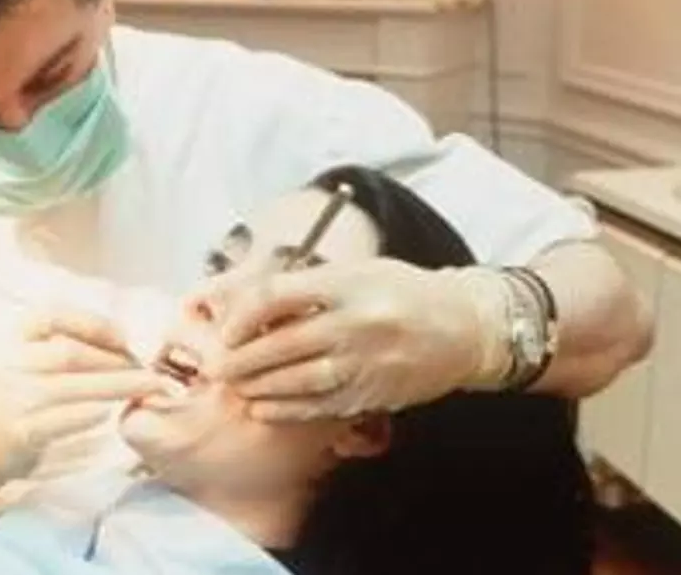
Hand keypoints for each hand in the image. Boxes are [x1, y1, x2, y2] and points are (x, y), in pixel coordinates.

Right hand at [0, 309, 170, 494]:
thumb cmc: (5, 403)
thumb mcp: (20, 365)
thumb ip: (56, 350)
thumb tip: (119, 344)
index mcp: (12, 343)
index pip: (51, 317)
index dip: (91, 322)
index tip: (123, 335)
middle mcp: (10, 365)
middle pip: (70, 352)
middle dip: (116, 359)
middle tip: (149, 368)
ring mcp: (12, 400)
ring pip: (72, 385)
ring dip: (117, 385)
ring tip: (148, 387)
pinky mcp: (18, 433)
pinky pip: (61, 420)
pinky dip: (91, 414)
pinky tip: (112, 413)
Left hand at [186, 258, 508, 421]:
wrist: (465, 326)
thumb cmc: (402, 292)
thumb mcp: (357, 272)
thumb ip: (307, 287)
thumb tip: (248, 306)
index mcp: (349, 284)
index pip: (278, 296)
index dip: (243, 315)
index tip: (226, 329)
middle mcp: (357, 323)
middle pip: (283, 343)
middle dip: (241, 358)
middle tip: (215, 366)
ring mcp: (367, 362)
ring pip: (298, 379)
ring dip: (258, 386)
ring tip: (234, 385)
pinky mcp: (373, 392)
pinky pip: (320, 405)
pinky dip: (286, 409)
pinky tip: (262, 406)